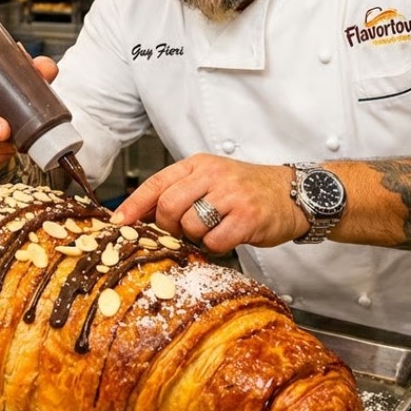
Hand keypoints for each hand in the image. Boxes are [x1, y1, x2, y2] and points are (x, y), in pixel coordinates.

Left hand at [111, 154, 303, 254]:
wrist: (292, 194)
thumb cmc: (246, 190)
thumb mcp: (210, 180)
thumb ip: (179, 192)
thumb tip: (139, 215)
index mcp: (199, 164)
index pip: (156, 183)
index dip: (133, 204)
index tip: (118, 221)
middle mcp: (214, 175)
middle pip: (168, 206)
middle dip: (166, 226)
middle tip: (178, 232)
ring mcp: (231, 196)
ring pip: (190, 225)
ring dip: (194, 237)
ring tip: (210, 231)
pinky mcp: (247, 218)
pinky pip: (214, 241)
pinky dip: (215, 246)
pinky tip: (226, 237)